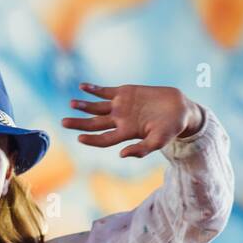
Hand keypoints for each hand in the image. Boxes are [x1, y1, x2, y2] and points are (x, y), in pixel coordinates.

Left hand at [61, 83, 203, 157]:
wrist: (179, 109)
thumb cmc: (170, 129)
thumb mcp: (158, 142)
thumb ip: (141, 149)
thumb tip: (121, 155)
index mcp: (126, 134)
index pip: (104, 139)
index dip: (92, 140)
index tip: (80, 138)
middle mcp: (119, 120)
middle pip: (94, 124)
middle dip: (78, 123)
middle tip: (63, 122)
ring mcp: (120, 106)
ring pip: (96, 107)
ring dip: (83, 106)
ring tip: (71, 104)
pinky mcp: (124, 92)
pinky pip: (105, 91)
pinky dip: (93, 89)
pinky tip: (82, 87)